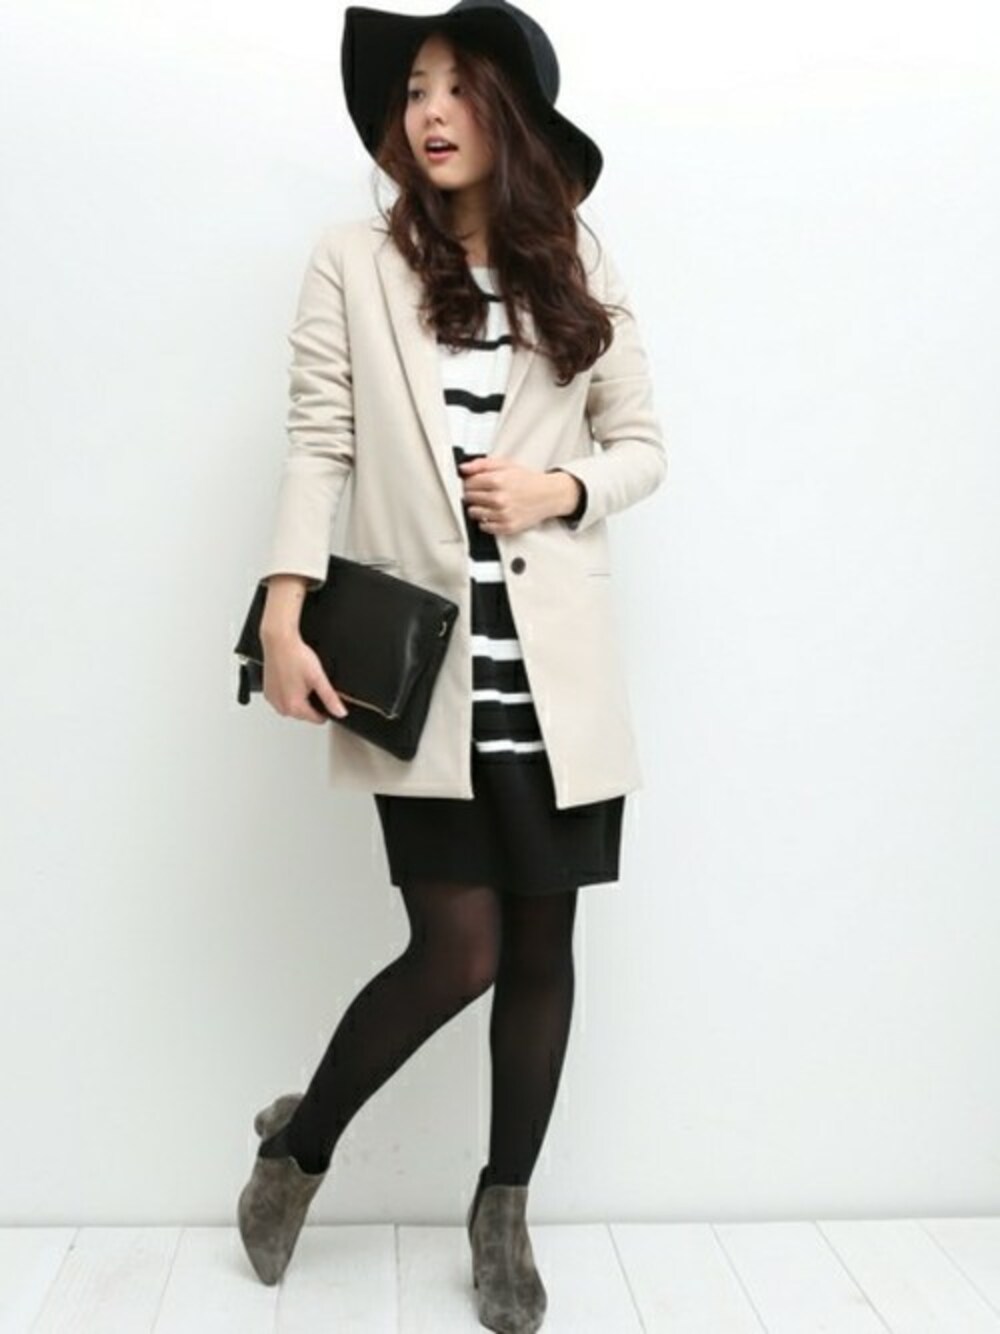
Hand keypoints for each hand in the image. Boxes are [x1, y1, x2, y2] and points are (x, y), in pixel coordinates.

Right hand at [261, 630, 348, 723]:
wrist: (279, 642)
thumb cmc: (295, 656)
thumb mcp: (319, 678)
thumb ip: (330, 698)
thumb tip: (340, 712)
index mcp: (294, 706)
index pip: (317, 719)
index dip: (326, 709)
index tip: (327, 698)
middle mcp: (281, 706)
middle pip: (304, 714)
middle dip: (311, 702)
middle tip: (312, 682)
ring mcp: (273, 699)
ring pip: (293, 707)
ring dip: (299, 698)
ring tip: (301, 679)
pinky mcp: (268, 692)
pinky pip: (282, 699)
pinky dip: (289, 693)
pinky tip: (292, 679)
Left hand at [458, 456, 578, 534]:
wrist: (548, 495)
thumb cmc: (527, 480)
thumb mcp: (506, 464)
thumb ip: (482, 464)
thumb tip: (463, 468)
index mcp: (498, 480)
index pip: (468, 483)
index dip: (469, 482)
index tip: (473, 482)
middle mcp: (499, 498)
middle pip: (469, 498)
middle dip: (472, 494)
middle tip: (483, 492)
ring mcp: (503, 514)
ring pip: (474, 513)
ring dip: (477, 508)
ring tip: (488, 502)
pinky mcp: (507, 527)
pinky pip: (484, 527)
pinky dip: (485, 521)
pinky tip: (493, 513)